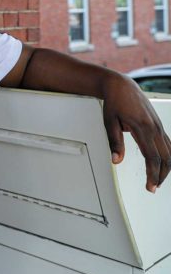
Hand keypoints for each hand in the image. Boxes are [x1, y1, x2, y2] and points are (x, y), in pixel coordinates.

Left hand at [102, 73, 170, 191]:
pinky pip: (168, 144)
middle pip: (165, 158)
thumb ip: (114, 142)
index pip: (151, 157)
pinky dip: (168, 156)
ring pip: (170, 152)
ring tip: (158, 179)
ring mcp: (158, 126)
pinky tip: (164, 164)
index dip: (152, 174)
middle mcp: (154, 128)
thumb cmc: (114, 102)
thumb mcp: (109, 122)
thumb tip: (116, 160)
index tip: (150, 186)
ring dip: (166, 167)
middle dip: (161, 175)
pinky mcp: (158, 125)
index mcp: (142, 128)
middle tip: (153, 187)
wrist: (122, 86)